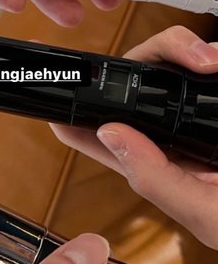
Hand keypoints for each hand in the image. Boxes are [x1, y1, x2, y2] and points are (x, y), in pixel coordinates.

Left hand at [52, 27, 217, 247]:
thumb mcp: (206, 212)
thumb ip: (157, 179)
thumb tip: (112, 134)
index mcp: (157, 167)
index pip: (99, 134)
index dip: (74, 108)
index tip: (62, 82)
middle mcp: (173, 139)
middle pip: (139, 80)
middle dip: (156, 56)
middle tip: (196, 59)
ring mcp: (200, 119)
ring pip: (174, 66)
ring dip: (187, 52)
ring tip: (212, 60)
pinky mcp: (215, 107)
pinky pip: (210, 69)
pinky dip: (214, 58)